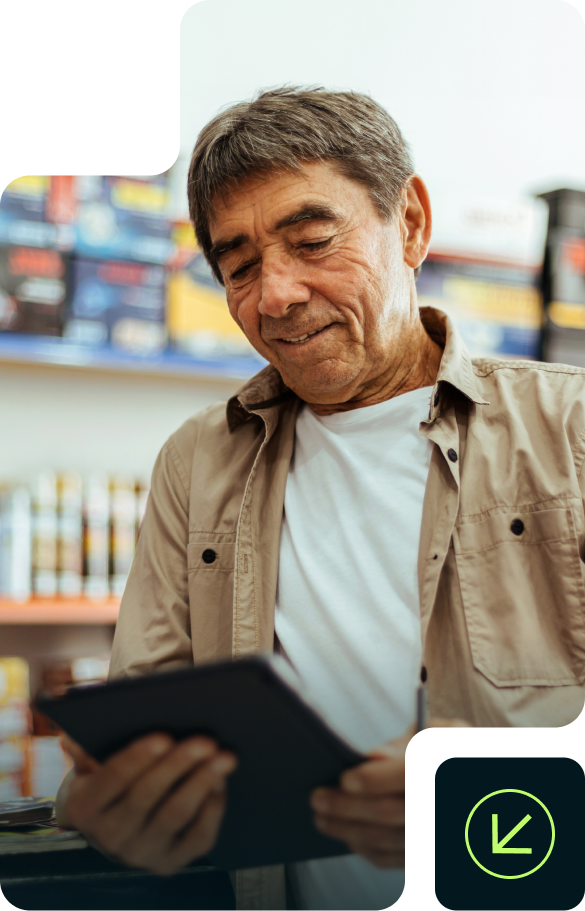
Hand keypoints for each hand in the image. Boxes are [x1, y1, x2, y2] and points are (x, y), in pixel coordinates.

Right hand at [58, 731, 237, 875]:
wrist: (110, 825)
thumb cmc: (105, 780)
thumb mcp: (87, 761)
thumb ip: (83, 744)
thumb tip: (76, 736)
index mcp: (85, 806)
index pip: (112, 779)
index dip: (138, 757)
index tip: (164, 737)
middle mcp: (110, 835)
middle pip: (147, 796)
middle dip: (178, 765)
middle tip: (206, 741)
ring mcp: (141, 853)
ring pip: (175, 815)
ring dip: (202, 783)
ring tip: (224, 757)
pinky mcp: (170, 862)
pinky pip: (197, 837)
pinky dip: (212, 808)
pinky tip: (221, 782)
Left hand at [309, 716, 472, 868]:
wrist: (479, 786)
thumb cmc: (450, 751)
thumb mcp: (440, 732)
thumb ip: (407, 742)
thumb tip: (372, 754)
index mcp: (447, 769)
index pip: (407, 776)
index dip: (374, 779)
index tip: (345, 778)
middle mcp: (445, 807)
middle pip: (391, 814)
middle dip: (349, 807)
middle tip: (318, 798)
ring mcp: (439, 838)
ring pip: (388, 841)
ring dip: (349, 831)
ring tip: (322, 817)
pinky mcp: (429, 857)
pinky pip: (393, 859)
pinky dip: (365, 848)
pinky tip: (346, 835)